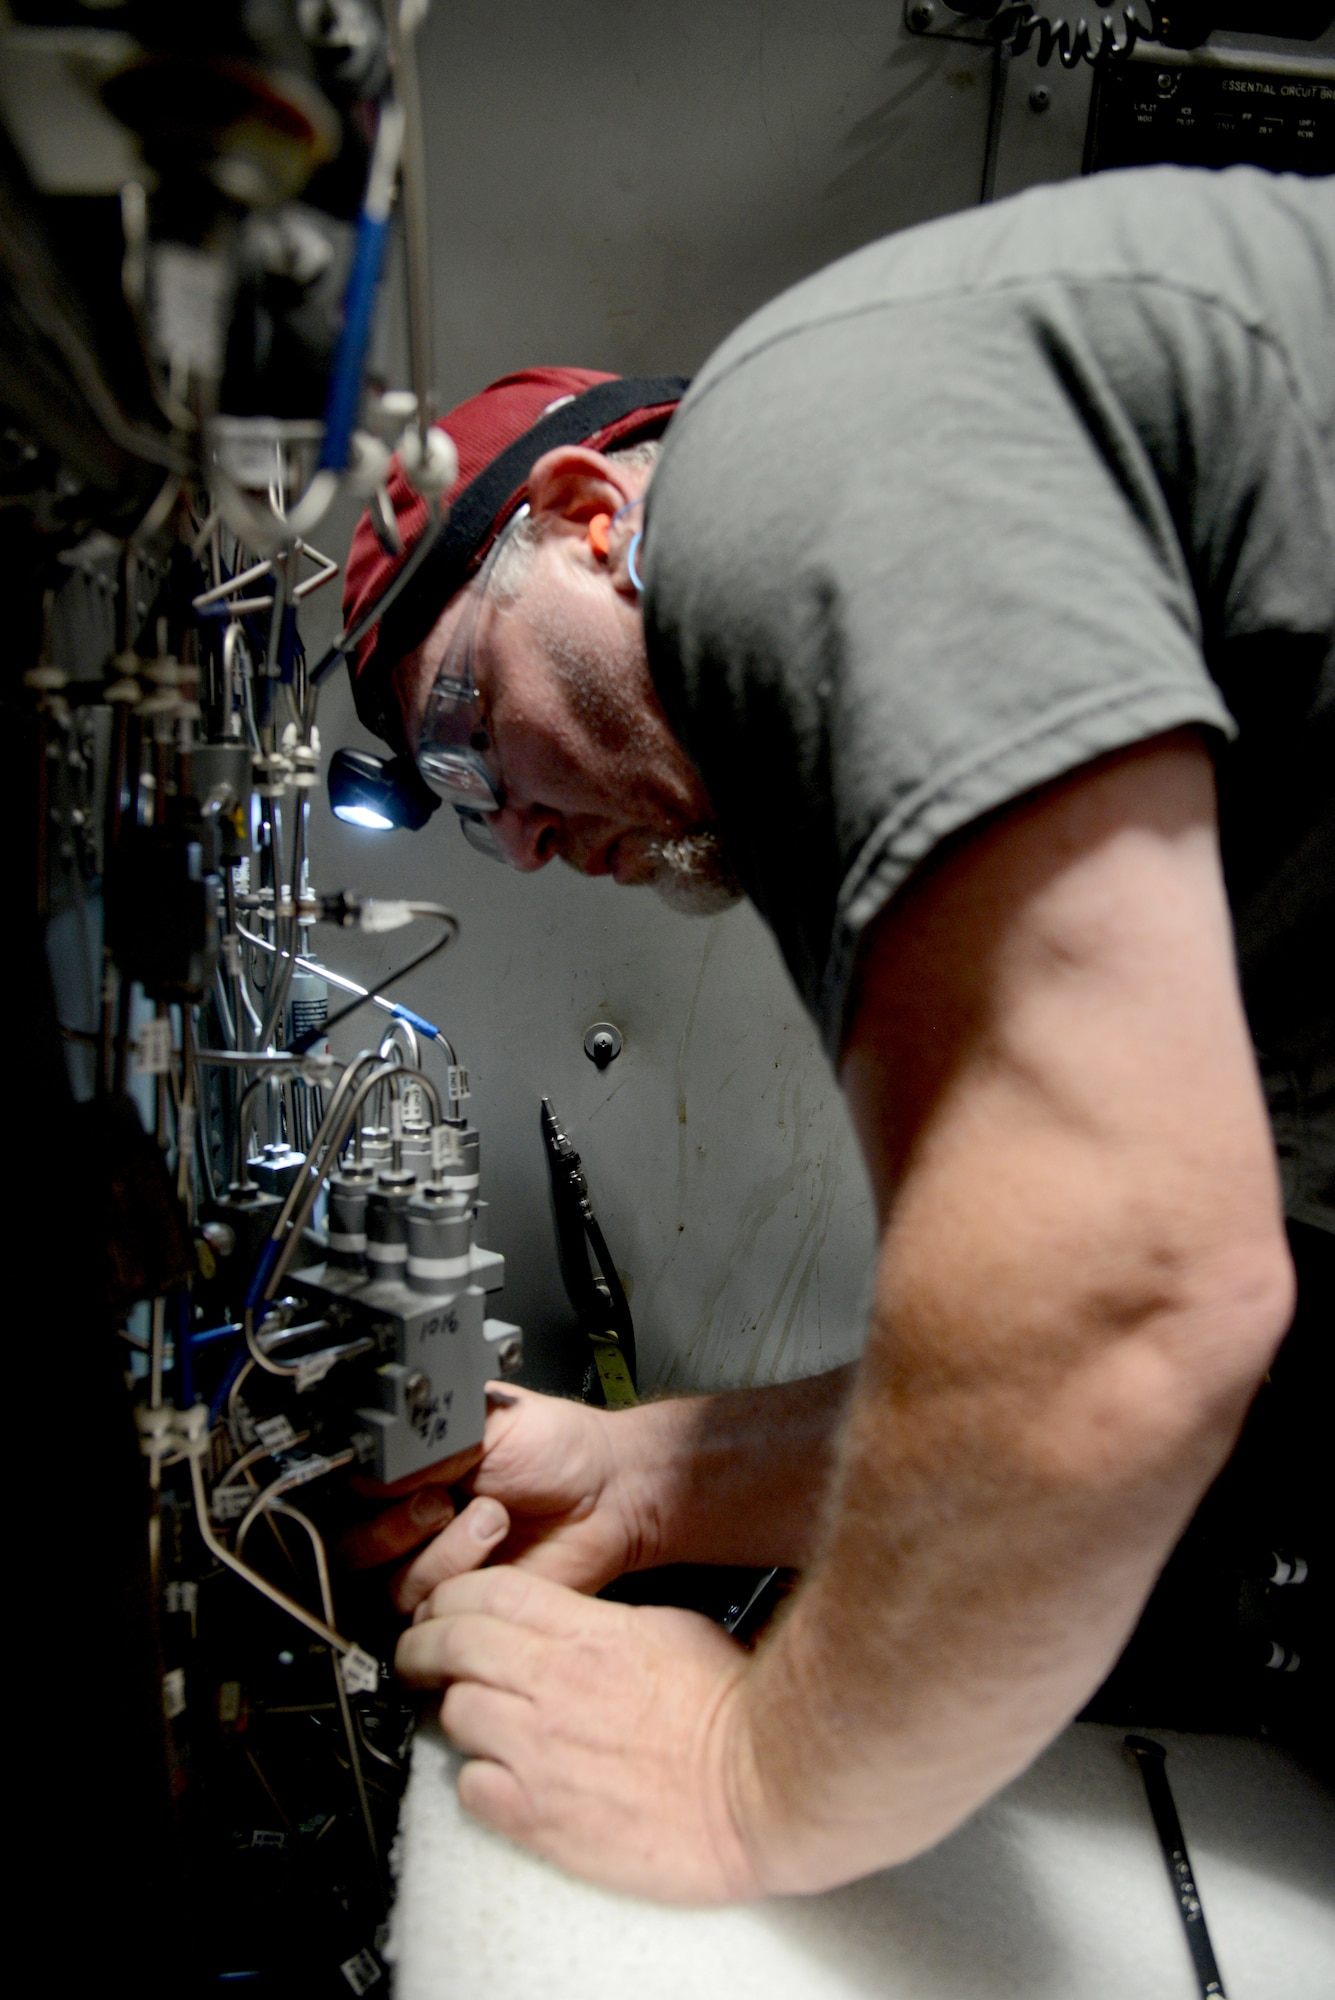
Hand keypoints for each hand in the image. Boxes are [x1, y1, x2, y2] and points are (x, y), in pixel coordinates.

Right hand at [343, 1385, 654, 1613]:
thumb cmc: (555, 1448)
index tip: (389, 1482)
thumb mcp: (481, 1425)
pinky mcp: (462, 1605)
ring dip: (444, 1550)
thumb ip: (419, 1449)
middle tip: (439, 1501)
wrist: (608, 1490)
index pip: (344, 1494)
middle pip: (350, 1548)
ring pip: (390, 1583)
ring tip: (491, 1516)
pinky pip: (431, 1610)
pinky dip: (465, 1574)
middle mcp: (409, 1523)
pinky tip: (498, 1545)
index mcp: (406, 1472)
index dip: (359, 1494)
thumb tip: (366, 1471)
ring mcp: (433, 1566)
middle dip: (392, 1528)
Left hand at [396, 1565, 763, 1903]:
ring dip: (457, 1713)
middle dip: (422, 1646)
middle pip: (452, 1644)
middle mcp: (554, 1686)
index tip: (442, 1607)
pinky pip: (473, 1789)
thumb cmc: (732, 1713)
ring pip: (454, 1714)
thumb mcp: (671, 1629)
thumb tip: (576, 1625)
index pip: (489, 1592)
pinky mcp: (540, 1817)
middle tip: (416, 1656)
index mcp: (588, 1633)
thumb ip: (607, 1623)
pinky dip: (476, 1782)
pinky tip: (499, 1779)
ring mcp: (540, 1752)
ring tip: (470, 1720)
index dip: (452, 1594)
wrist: (761, 1789)